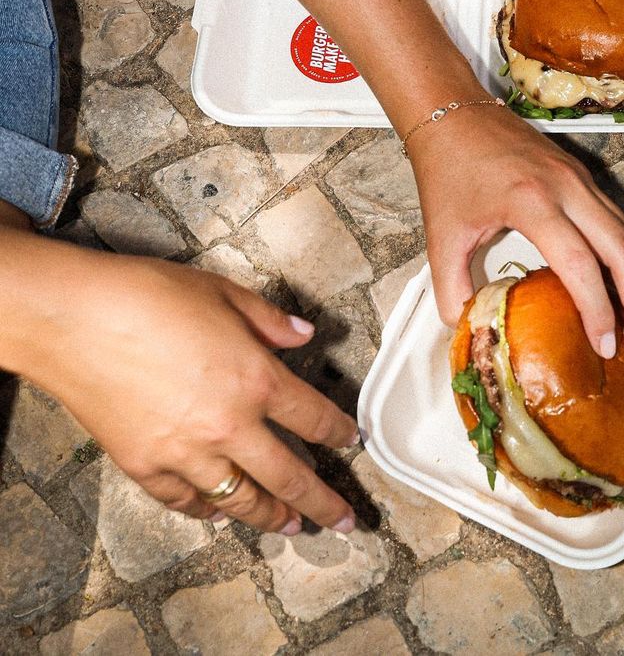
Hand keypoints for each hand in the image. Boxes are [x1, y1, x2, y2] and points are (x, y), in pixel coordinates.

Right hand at [17, 251, 357, 533]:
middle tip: (343, 520)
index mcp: (256, 379)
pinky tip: (219, 513)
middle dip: (322, 502)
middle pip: (288, 477)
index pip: (313, 417)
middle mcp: (228, 426)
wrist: (76, 320)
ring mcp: (185, 454)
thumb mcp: (224, 293)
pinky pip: (186, 502)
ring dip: (270, 517)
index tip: (351, 442)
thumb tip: (304, 333)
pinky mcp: (145, 466)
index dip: (338, 432)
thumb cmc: (148, 297)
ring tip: (291, 526)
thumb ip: (269, 320)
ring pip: (240, 500)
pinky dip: (207, 511)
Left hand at [408, 107, 623, 362]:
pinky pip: (617, 221)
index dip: (596, 310)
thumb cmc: (447, 170)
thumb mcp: (441, 235)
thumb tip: (468, 330)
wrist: (454, 113)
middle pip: (623, 250)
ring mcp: (580, 178)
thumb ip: (452, 288)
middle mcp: (566, 187)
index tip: (602, 346)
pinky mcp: (582, 176)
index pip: (579, 264)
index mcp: (531, 200)